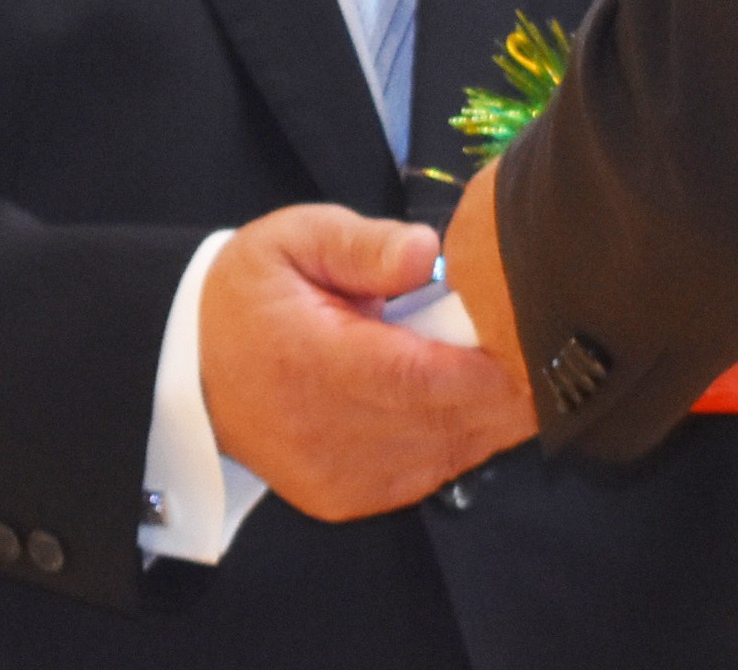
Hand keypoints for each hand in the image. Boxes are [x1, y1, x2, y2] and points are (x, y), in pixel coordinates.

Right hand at [200, 202, 535, 520]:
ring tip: (513, 368)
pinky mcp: (341, 500)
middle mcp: (325, 435)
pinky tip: (466, 400)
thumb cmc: (251, 289)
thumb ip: (365, 245)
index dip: (490, 368)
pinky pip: (424, 477)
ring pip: (445, 458)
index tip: (533, 337)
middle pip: (445, 424)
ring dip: (487, 418)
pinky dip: (456, 441)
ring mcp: (335, 479)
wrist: (189, 361)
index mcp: (311, 361)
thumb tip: (427, 252)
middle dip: (506, 391)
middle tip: (548, 348)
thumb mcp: (297, 237)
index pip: (422, 379)